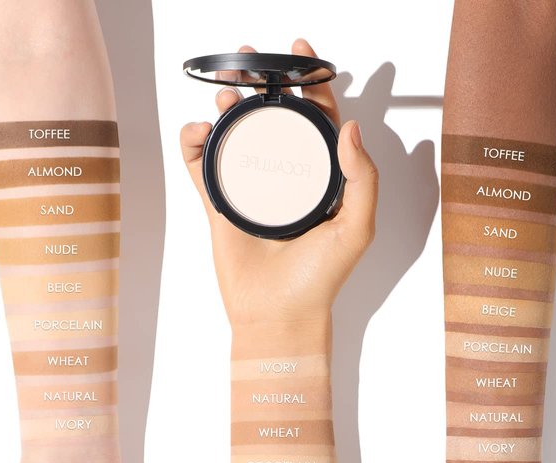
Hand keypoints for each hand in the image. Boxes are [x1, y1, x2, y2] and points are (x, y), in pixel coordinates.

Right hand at [180, 38, 377, 327]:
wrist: (278, 316)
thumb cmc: (320, 280)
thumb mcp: (356, 228)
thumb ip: (362, 178)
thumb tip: (351, 125)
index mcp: (321, 179)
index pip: (317, 120)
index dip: (310, 82)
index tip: (300, 53)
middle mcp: (286, 179)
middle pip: (272, 118)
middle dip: (260, 83)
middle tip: (250, 60)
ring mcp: (251, 190)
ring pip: (236, 135)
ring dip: (228, 107)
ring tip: (225, 95)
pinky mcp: (220, 204)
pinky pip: (202, 165)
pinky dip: (194, 142)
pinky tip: (199, 131)